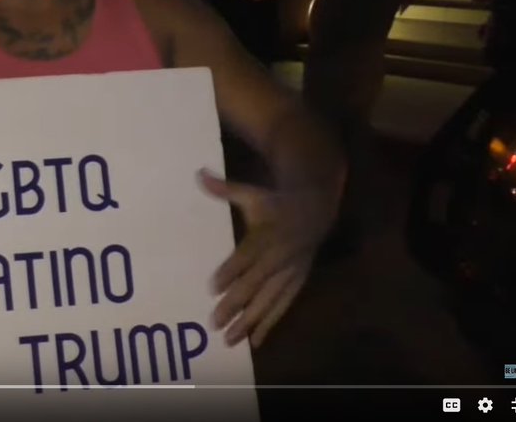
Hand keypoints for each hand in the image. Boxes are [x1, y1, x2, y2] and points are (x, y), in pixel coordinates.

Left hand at [200, 169, 331, 348]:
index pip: (247, 255)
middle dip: (236, 304)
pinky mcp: (297, 282)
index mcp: (268, 233)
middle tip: (214, 322)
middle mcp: (280, 256)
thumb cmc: (274, 202)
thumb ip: (225, 189)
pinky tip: (255, 341)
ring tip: (230, 339)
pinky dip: (270, 323)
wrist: (316, 208)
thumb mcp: (252, 193)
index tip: (212, 287)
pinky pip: (284, 305)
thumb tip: (199, 174)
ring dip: (250, 321)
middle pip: (256, 284)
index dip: (231, 271)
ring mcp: (290, 272)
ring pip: (270, 300)